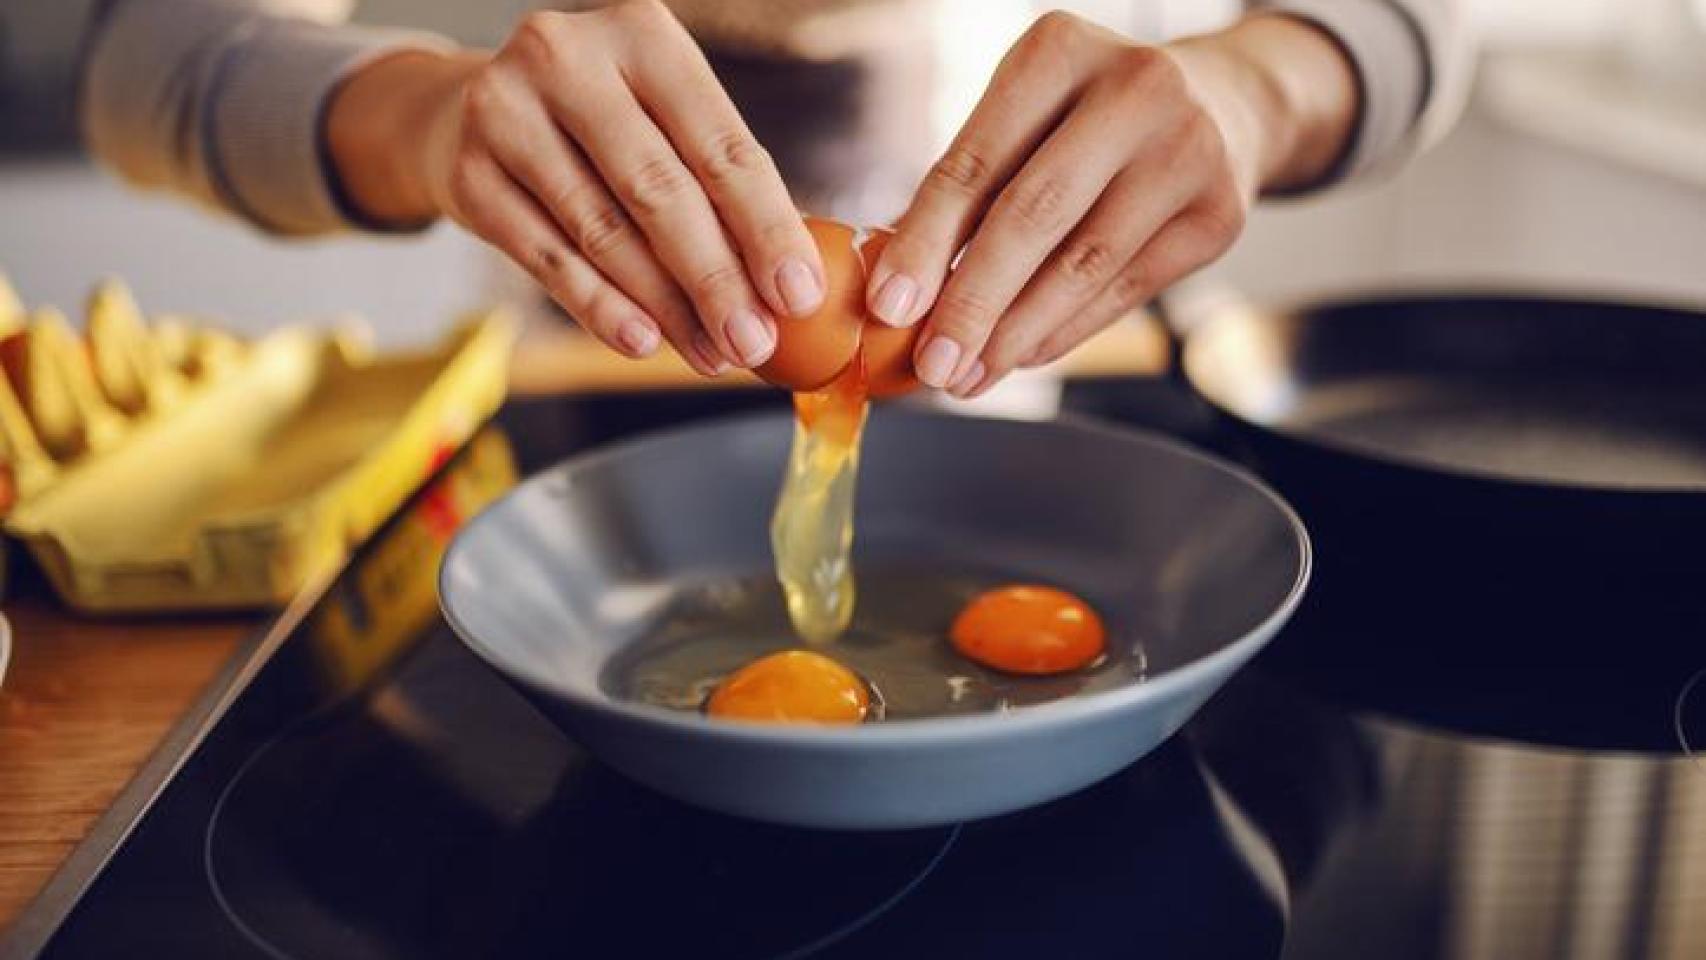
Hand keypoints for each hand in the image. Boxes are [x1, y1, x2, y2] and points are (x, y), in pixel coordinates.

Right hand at [328, 0, 825, 374]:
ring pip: (604, 232)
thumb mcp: (662, 119)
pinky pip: (549, 259)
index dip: (766, 227)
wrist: (467, 113)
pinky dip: (601, 308)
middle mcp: (567, 57)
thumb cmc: (600, 125)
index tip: (797, 295)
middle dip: (717, 279)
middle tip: (754, 343)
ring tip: (711, 354)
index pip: (720, 145)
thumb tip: (787, 288)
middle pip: (660, 190)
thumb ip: (719, 184)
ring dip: (666, 307)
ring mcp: (506, 112)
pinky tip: (643, 342)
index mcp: (641, 33)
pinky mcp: (468, 174)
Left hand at [864, 12, 1356, 395]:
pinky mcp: (1219, 214)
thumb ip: (970, 186)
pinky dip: (1063, 332)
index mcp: (1060, 51)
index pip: (975, 163)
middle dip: (971, 302)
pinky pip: (1124, 290)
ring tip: (968, 376)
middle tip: (931, 364)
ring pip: (1082, 265)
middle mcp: (1135, 88)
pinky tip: (1019, 357)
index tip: (887, 307)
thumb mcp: (1029, 114)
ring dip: (1014, 334)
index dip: (924, 242)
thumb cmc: (1091, 116)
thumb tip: (899, 290)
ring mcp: (1187, 150)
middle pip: (1033, 216)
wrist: (1224, 104)